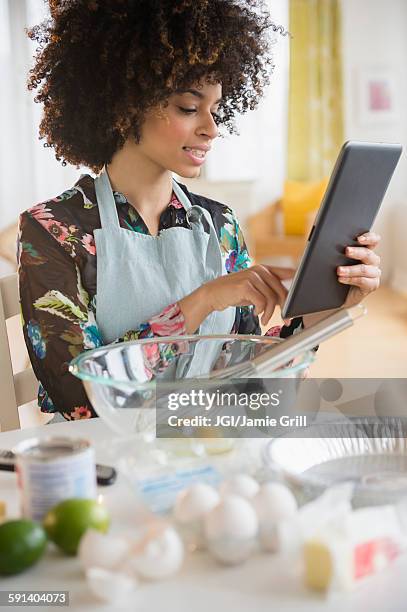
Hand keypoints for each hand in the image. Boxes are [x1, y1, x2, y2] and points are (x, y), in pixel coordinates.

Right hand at [178, 265, 295, 333]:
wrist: (213, 294)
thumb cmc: (234, 293)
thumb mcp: (255, 290)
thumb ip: (270, 291)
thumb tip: (287, 302)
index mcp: (265, 269)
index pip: (288, 273)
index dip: (297, 285)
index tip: (300, 299)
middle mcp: (260, 270)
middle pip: (282, 290)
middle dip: (285, 308)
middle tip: (285, 320)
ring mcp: (252, 276)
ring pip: (271, 298)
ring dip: (269, 313)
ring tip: (264, 319)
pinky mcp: (245, 285)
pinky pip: (261, 302)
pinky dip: (260, 311)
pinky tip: (255, 313)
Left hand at [337, 231, 380, 307]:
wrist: (336, 295)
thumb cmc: (335, 275)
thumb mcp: (335, 261)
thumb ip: (336, 253)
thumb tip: (325, 244)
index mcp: (366, 251)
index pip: (373, 240)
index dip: (369, 238)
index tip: (359, 238)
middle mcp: (372, 261)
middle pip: (368, 254)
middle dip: (357, 252)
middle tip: (346, 251)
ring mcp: (374, 273)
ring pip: (365, 269)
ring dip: (351, 269)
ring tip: (339, 271)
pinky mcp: (372, 285)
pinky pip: (364, 281)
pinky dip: (351, 279)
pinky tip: (341, 279)